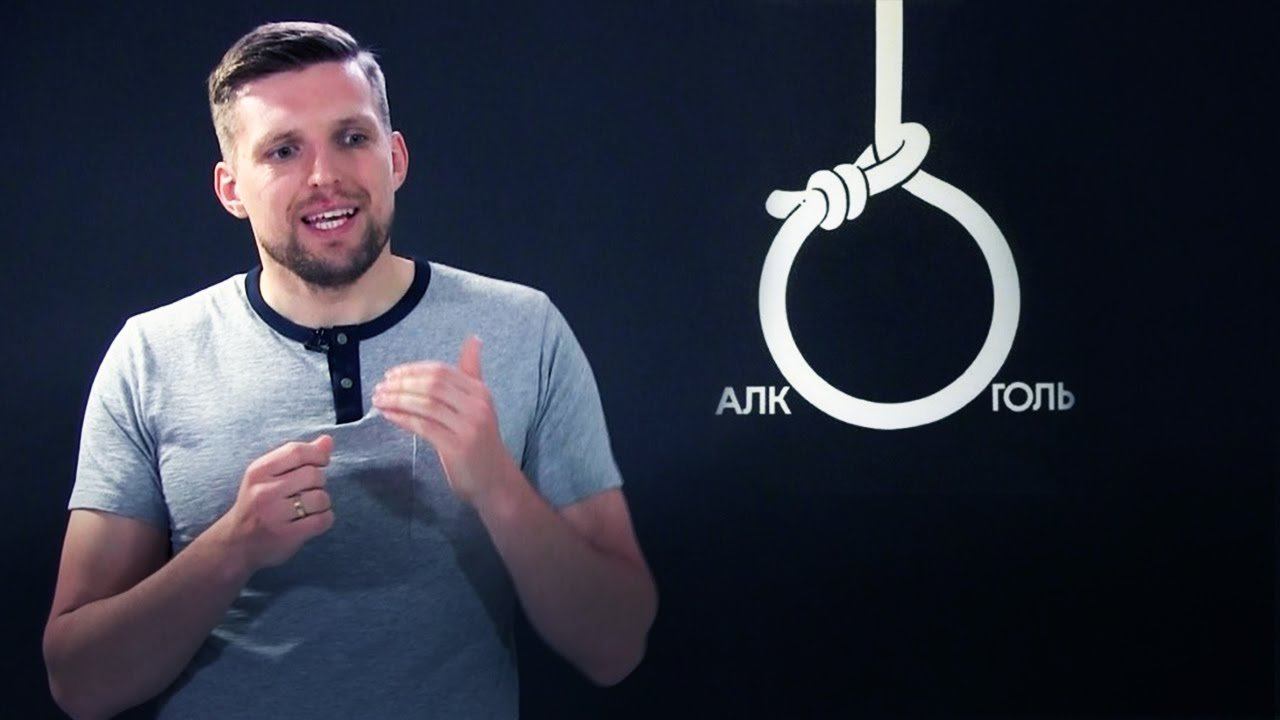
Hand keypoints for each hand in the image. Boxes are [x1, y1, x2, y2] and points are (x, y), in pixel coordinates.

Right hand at [214, 435, 334, 572]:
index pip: (297, 451)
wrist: (235, 543)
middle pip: (313, 474)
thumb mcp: (268, 476)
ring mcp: (274, 515)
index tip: (322, 462)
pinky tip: (314, 519)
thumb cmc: (257, 503)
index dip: (317, 454)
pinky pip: (323, 520)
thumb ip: (296, 457)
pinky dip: (325, 518)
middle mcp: (264, 491)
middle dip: (319, 481)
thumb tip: (328, 440)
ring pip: (320, 497)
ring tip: (310, 507)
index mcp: (258, 471)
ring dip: (323, 502)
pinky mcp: (286, 535)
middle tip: (308, 490)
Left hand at [373, 336, 514, 505]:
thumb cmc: (480, 441)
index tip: (391, 374)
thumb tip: (474, 339)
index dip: (412, 370)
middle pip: (432, 384)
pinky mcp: (457, 446)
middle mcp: (477, 405)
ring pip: (426, 404)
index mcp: (480, 391)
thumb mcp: (479, 403)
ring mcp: (468, 425)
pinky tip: (388, 415)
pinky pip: (423, 426)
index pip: (441, 371)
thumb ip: (471, 373)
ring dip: (397, 400)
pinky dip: (402, 418)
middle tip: (379, 387)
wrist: (494, 480)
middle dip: (401, 384)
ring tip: (378, 400)